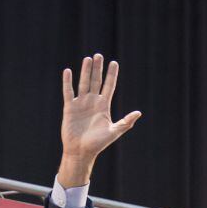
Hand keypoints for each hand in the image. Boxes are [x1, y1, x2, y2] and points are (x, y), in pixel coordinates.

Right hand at [57, 54, 141, 186]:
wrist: (81, 152)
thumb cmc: (98, 144)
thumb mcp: (113, 132)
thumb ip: (125, 122)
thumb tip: (139, 113)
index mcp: (103, 106)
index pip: (109, 86)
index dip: (111, 75)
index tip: (114, 63)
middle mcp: (92, 102)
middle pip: (96, 81)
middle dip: (98, 69)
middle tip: (98, 55)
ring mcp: (81, 104)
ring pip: (83, 83)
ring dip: (85, 71)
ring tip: (87, 59)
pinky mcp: (69, 108)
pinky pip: (68, 92)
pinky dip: (68, 82)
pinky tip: (68, 71)